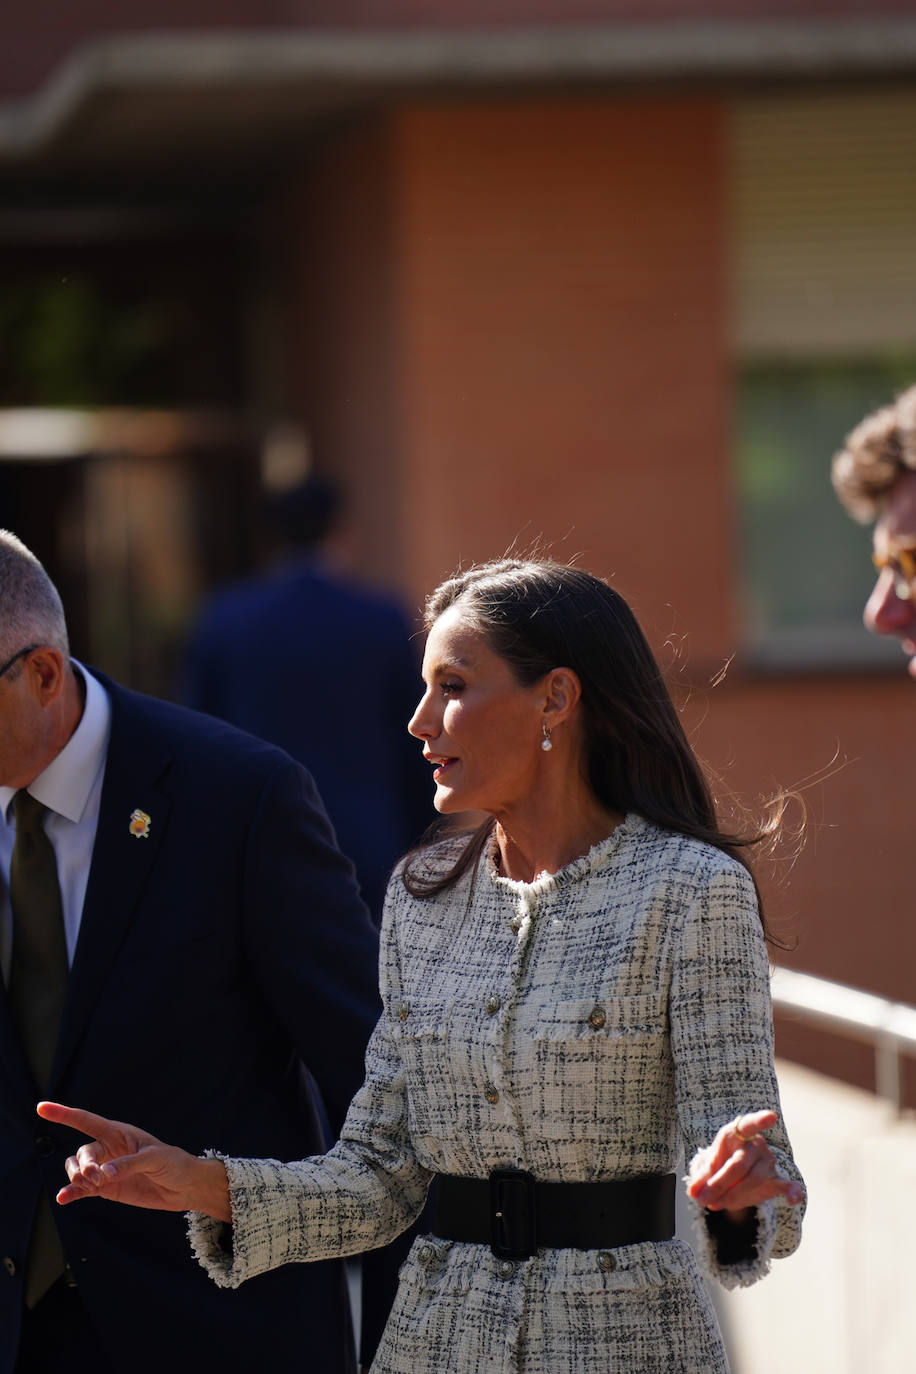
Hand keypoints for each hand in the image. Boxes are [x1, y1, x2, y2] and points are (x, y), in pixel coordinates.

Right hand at [36, 1102, 231, 1221]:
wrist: (183, 1187)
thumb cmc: (174, 1163)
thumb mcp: (155, 1159)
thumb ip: (129, 1164)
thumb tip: (103, 1173)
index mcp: (120, 1133)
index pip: (86, 1121)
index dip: (63, 1114)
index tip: (41, 1108)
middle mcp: (109, 1149)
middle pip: (81, 1152)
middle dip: (83, 1165)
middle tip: (97, 1178)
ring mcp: (105, 1169)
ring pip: (77, 1169)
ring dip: (77, 1178)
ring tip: (91, 1186)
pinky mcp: (107, 1188)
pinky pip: (82, 1190)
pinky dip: (71, 1193)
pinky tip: (63, 1199)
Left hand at [686, 1109, 803, 1219]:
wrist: (733, 1175)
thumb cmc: (719, 1163)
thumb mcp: (705, 1166)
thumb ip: (700, 1177)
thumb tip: (693, 1192)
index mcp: (737, 1132)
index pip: (749, 1125)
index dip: (760, 1120)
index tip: (771, 1117)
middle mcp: (756, 1144)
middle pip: (740, 1163)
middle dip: (720, 1183)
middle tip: (704, 1200)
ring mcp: (768, 1162)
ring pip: (755, 1178)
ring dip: (733, 1195)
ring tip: (716, 1204)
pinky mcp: (775, 1180)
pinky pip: (787, 1185)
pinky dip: (792, 1192)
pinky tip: (794, 1199)